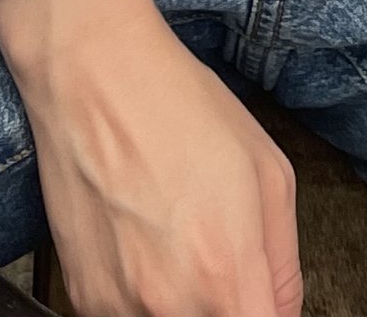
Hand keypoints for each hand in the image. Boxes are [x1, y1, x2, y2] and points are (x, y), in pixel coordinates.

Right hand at [0, 0, 299, 316]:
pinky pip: (125, 316)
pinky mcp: (82, 297)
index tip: (258, 292)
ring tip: (172, 243)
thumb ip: (284, 262)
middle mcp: (170, 309)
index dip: (266, 312)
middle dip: (226, 303)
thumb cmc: (177, 106)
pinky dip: (139, 295)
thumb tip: (278, 309)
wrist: (91, 73)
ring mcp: (119, 308)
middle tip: (214, 257)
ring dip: (180, 303)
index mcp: (226, 281)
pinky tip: (138, 242)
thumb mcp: (269, 171)